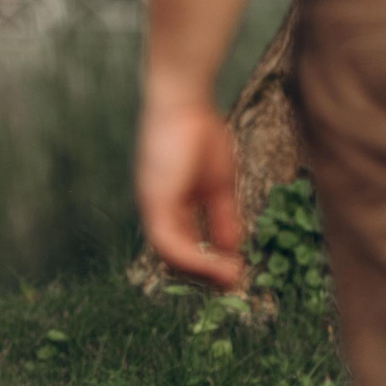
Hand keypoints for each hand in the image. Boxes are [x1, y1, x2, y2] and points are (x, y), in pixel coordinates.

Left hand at [135, 96, 245, 290]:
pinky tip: (219, 266)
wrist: (184, 100)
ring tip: (231, 279)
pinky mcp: (154, 200)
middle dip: (204, 273)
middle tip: (232, 285)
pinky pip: (169, 242)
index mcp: (169, 202)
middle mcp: (156, 207)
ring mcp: (152, 204)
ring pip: (170, 253)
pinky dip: (194, 259)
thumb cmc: (200, 132)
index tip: (232, 273)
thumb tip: (231, 249)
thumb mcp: (217, 184)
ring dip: (202, 271)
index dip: (206, 261)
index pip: (183, 242)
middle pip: (175, 253)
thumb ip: (222, 216)